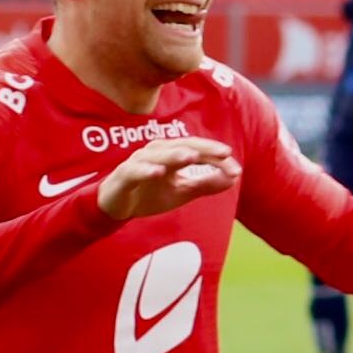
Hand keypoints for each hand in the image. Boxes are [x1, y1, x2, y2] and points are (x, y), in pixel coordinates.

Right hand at [97, 138, 241, 219]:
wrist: (116, 207)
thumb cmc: (150, 194)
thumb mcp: (182, 192)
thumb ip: (206, 184)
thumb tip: (235, 177)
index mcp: (171, 154)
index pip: (197, 150)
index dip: (216, 157)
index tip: (235, 167)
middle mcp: (156, 152)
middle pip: (181, 146)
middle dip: (203, 149)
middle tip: (224, 152)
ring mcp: (138, 162)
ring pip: (159, 155)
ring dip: (175, 155)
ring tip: (192, 157)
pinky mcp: (124, 175)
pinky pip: (135, 171)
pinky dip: (147, 170)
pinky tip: (159, 172)